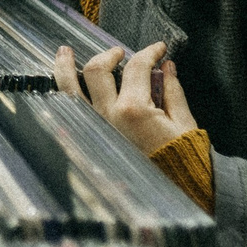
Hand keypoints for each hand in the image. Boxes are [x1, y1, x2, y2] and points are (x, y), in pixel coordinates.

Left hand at [55, 41, 196, 157]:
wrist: (169, 197)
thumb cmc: (180, 162)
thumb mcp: (184, 124)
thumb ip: (172, 91)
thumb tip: (167, 66)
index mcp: (134, 109)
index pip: (137, 66)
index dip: (149, 52)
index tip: (158, 49)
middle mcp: (107, 115)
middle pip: (96, 69)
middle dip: (108, 54)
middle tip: (118, 52)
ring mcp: (92, 128)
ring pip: (68, 89)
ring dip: (64, 66)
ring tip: (64, 52)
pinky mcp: (86, 141)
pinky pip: (67, 114)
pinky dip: (62, 96)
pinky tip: (63, 87)